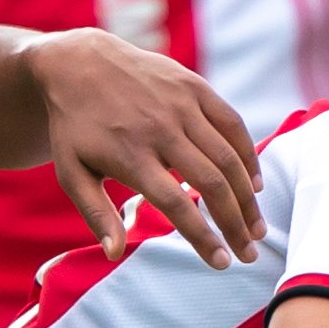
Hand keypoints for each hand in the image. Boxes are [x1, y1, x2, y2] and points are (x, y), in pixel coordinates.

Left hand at [23, 28, 263, 266]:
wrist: (78, 64)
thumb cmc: (75, 128)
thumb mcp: (71, 172)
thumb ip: (95, 214)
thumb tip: (114, 254)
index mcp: (130, 155)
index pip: (176, 204)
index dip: (203, 236)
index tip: (221, 263)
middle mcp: (160, 129)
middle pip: (211, 183)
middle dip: (236, 223)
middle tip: (249, 253)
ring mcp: (181, 105)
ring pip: (228, 156)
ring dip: (248, 197)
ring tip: (257, 227)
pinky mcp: (194, 87)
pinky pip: (232, 124)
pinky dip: (249, 155)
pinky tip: (254, 184)